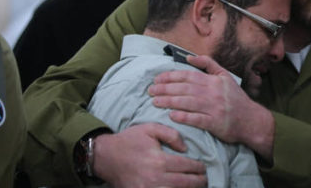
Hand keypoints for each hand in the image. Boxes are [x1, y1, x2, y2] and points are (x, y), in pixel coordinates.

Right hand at [92, 123, 206, 187]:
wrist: (105, 156)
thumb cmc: (130, 140)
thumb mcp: (151, 128)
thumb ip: (172, 134)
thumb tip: (185, 148)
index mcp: (159, 160)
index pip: (187, 167)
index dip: (199, 168)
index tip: (203, 168)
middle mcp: (155, 177)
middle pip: (185, 183)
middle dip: (199, 181)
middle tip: (204, 179)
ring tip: (196, 186)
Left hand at [149, 55, 274, 159]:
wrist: (252, 120)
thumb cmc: (236, 99)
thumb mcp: (225, 77)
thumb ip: (208, 64)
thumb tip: (188, 56)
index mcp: (214, 81)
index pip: (188, 75)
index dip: (171, 76)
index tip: (157, 79)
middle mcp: (213, 92)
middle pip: (185, 88)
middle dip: (165, 89)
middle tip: (150, 91)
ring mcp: (214, 108)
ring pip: (188, 102)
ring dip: (169, 101)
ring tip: (155, 102)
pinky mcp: (215, 123)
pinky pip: (196, 119)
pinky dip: (184, 117)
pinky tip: (172, 116)